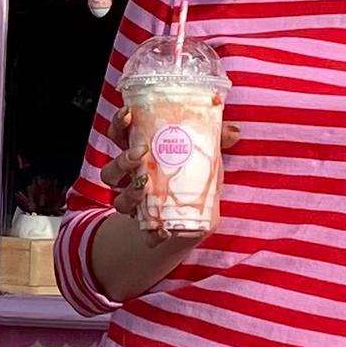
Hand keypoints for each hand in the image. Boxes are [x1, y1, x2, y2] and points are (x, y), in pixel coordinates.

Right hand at [110, 122, 240, 232]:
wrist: (195, 212)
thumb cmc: (192, 170)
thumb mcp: (203, 151)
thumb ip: (215, 138)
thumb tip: (234, 130)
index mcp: (138, 151)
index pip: (119, 134)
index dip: (118, 124)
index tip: (128, 114)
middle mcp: (130, 178)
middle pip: (112, 169)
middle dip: (122, 160)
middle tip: (140, 152)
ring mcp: (136, 201)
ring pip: (118, 199)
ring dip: (129, 193)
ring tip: (144, 188)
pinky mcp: (148, 223)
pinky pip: (142, 230)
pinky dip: (151, 232)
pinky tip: (162, 231)